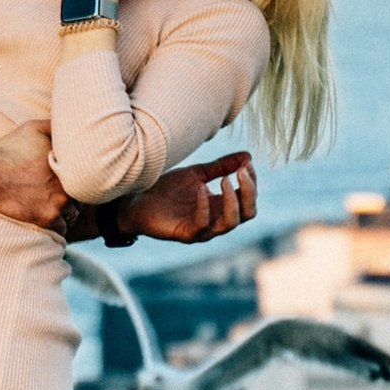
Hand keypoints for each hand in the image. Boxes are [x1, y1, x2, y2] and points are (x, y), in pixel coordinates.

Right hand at [0, 124, 74, 232]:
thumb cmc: (8, 149)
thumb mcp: (33, 128)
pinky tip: (45, 218)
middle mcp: (68, 184)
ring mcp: (59, 202)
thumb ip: (56, 126)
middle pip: (81, 198)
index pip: (87, 178)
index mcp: (69, 165)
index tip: (68, 182)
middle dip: (72, 198)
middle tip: (58, 196)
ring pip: (72, 215)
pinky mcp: (47, 218)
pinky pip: (62, 229)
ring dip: (65, 213)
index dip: (78, 181)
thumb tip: (71, 124)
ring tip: (51, 207)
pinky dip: (56, 226)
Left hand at [124, 152, 257, 246]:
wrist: (137, 200)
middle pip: (247, 214)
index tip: (247, 163)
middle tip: (242, 171)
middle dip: (249, 192)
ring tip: (224, 179)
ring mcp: (202, 230)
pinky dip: (204, 205)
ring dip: (232, 201)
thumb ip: (221, 166)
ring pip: (230, 223)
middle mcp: (216, 220)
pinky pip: (202, 225)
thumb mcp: (197, 174)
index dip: (252, 182)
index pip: (249, 200)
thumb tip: (248, 156)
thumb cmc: (167, 189)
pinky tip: (201, 188)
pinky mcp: (185, 234)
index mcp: (222, 207)